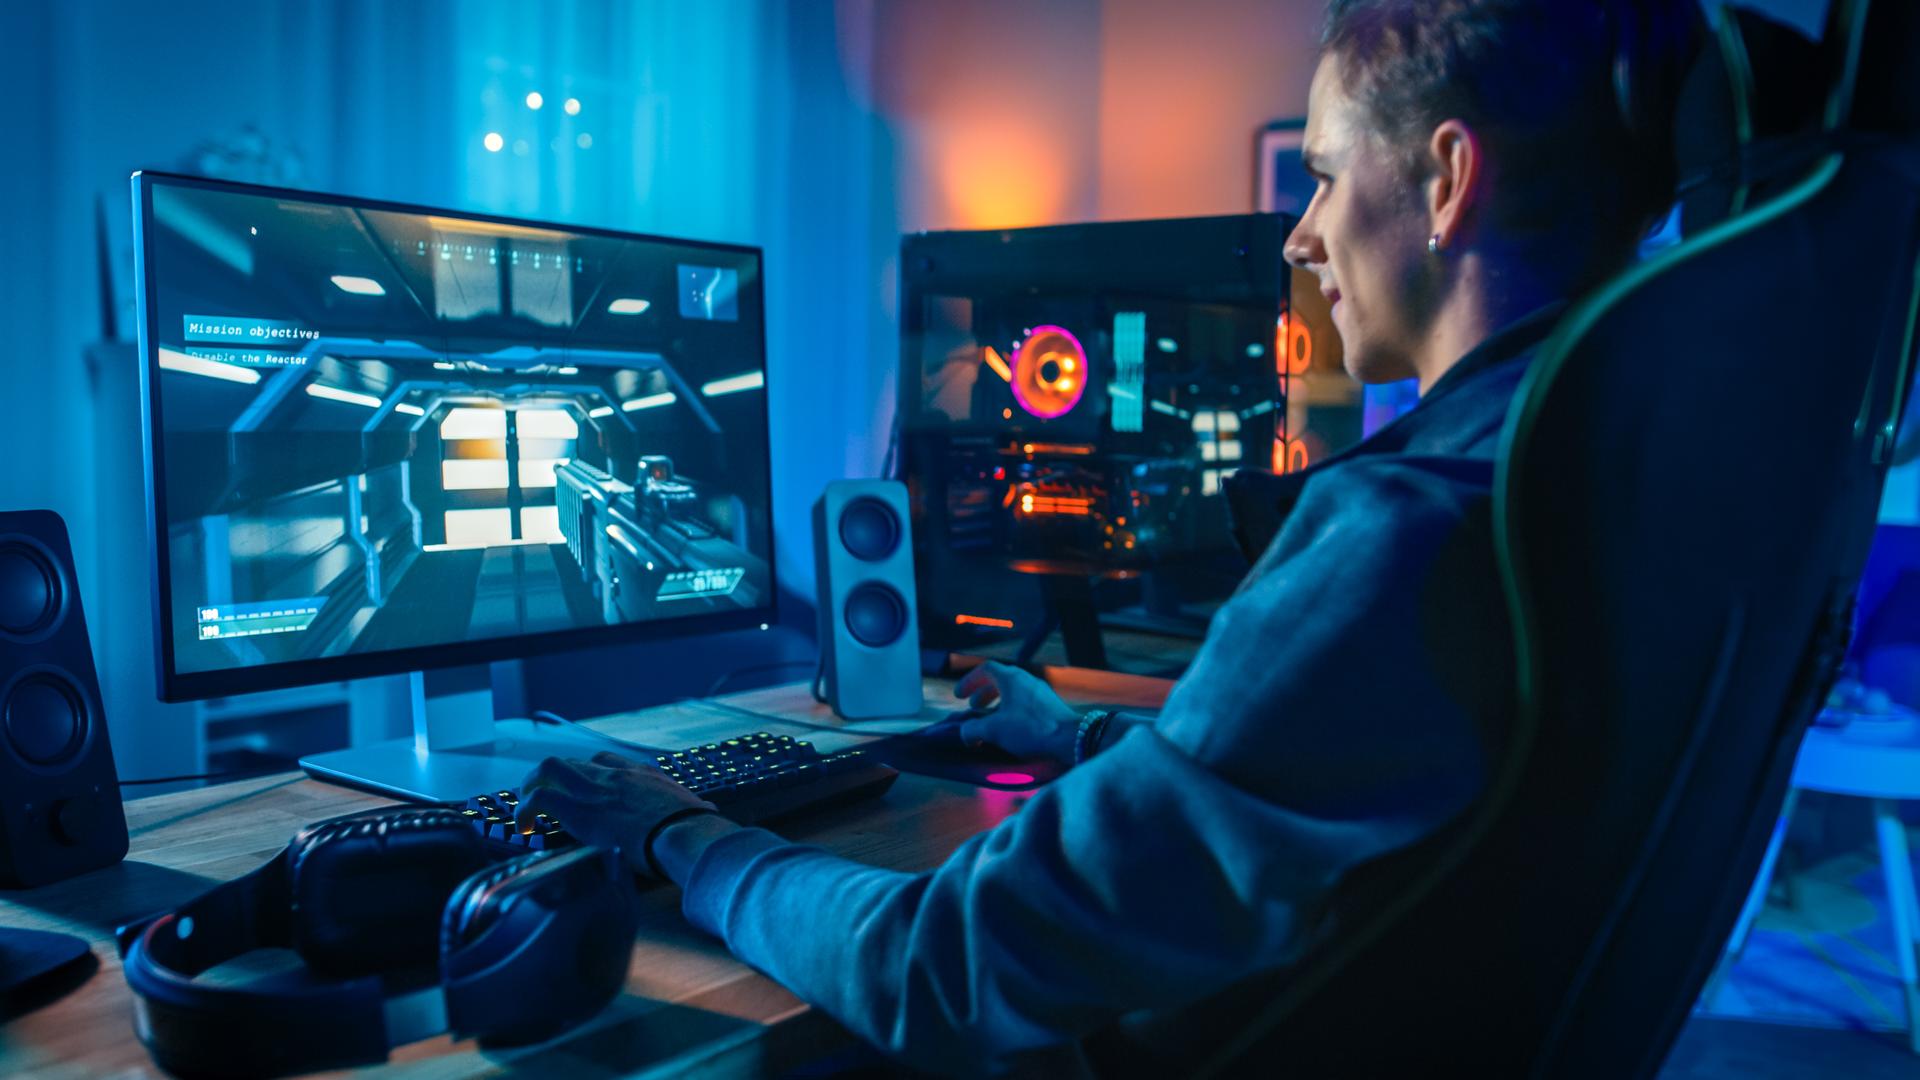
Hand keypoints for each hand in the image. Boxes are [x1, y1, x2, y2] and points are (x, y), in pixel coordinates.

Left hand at [515, 751, 715, 854]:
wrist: (683, 833)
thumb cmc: (694, 828)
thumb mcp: (697, 811)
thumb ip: (696, 810)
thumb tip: (710, 814)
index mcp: (643, 776)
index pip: (609, 762)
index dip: (590, 774)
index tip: (584, 792)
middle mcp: (616, 775)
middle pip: (575, 762)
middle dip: (554, 777)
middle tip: (545, 796)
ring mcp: (595, 789)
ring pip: (549, 769)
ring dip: (532, 785)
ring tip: (527, 806)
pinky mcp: (579, 810)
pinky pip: (539, 800)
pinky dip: (525, 810)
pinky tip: (525, 827)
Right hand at [950, 661, 1082, 763]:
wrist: (1069, 737)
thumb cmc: (1030, 728)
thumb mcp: (994, 730)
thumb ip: (973, 730)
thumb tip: (964, 733)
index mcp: (1011, 678)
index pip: (985, 669)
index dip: (969, 680)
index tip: (959, 695)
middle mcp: (1026, 679)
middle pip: (1000, 679)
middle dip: (983, 692)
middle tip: (973, 707)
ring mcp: (1041, 691)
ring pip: (1013, 692)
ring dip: (997, 703)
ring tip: (990, 719)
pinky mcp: (1050, 705)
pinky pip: (1025, 702)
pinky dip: (1012, 710)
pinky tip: (1011, 728)